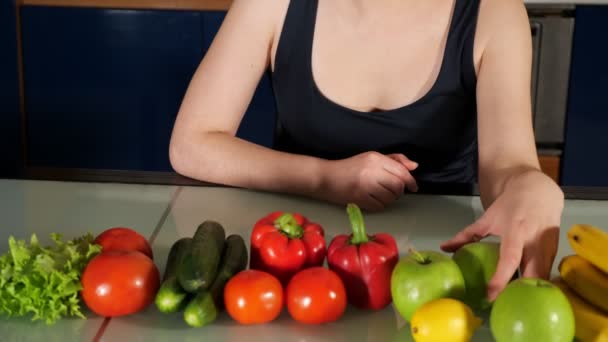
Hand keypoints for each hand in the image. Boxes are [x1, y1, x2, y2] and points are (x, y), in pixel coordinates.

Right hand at [319, 151, 417, 210]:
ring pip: (391, 197)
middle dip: (399, 191)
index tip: (413, 187)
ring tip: (381, 194)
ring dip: (390, 198)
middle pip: (398, 185)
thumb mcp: (371, 157)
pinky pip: (380, 206)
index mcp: (375, 158)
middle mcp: (371, 171)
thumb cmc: (350, 167)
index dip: (410, 181)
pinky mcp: (359, 198)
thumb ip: (394, 160)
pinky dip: (381, 205)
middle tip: (393, 191)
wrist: (326, 177)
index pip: (401, 171)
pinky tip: (373, 199)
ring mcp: (365, 186)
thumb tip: (414, 166)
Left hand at [440, 171, 562, 300]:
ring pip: (541, 278)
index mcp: (516, 231)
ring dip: (528, 292)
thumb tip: (444, 248)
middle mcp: (534, 241)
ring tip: (510, 303)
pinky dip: (535, 285)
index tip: (490, 295)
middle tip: (501, 305)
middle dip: (519, 293)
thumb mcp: (487, 218)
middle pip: (531, 274)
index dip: (500, 279)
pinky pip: (546, 275)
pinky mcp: (554, 253)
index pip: (509, 259)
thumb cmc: (510, 206)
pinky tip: (523, 293)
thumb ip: (466, 235)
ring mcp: (548, 248)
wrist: (538, 191)